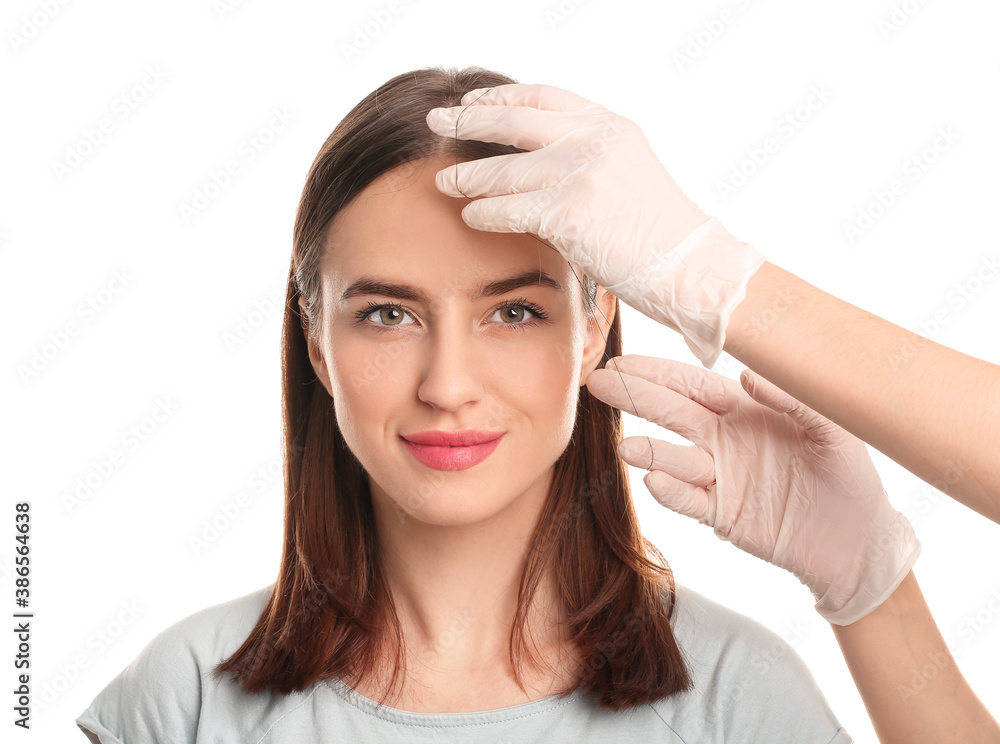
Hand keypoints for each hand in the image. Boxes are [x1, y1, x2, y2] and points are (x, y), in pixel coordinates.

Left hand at [425, 83, 766, 367]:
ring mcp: (580, 173)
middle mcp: (593, 140)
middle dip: (468, 119)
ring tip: (444, 181)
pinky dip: (483, 212)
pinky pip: (508, 209)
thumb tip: (542, 161)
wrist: (694, 266)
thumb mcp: (630, 174)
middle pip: (512, 120)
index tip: (472, 100)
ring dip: (467, 175)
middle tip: (436, 122)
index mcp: (609, 125)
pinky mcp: (568, 212)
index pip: (542, 97)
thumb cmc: (662, 234)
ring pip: (503, 169)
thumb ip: (590, 158)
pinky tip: (470, 215)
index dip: (501, 97)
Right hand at [584, 354, 920, 625]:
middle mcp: (725, 439)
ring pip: (674, 458)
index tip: (623, 362)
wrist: (858, 544)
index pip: (693, 385)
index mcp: (747, 410)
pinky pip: (688, 500)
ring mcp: (720, 477)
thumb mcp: (834, 429)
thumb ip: (793, 398)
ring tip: (627, 447)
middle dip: (634, 398)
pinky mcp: (721, 514)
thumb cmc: (851, 477)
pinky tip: (654, 480)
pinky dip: (670, 491)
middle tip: (598, 384)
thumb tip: (747, 373)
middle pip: (671, 414)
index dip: (657, 373)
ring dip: (649, 451)